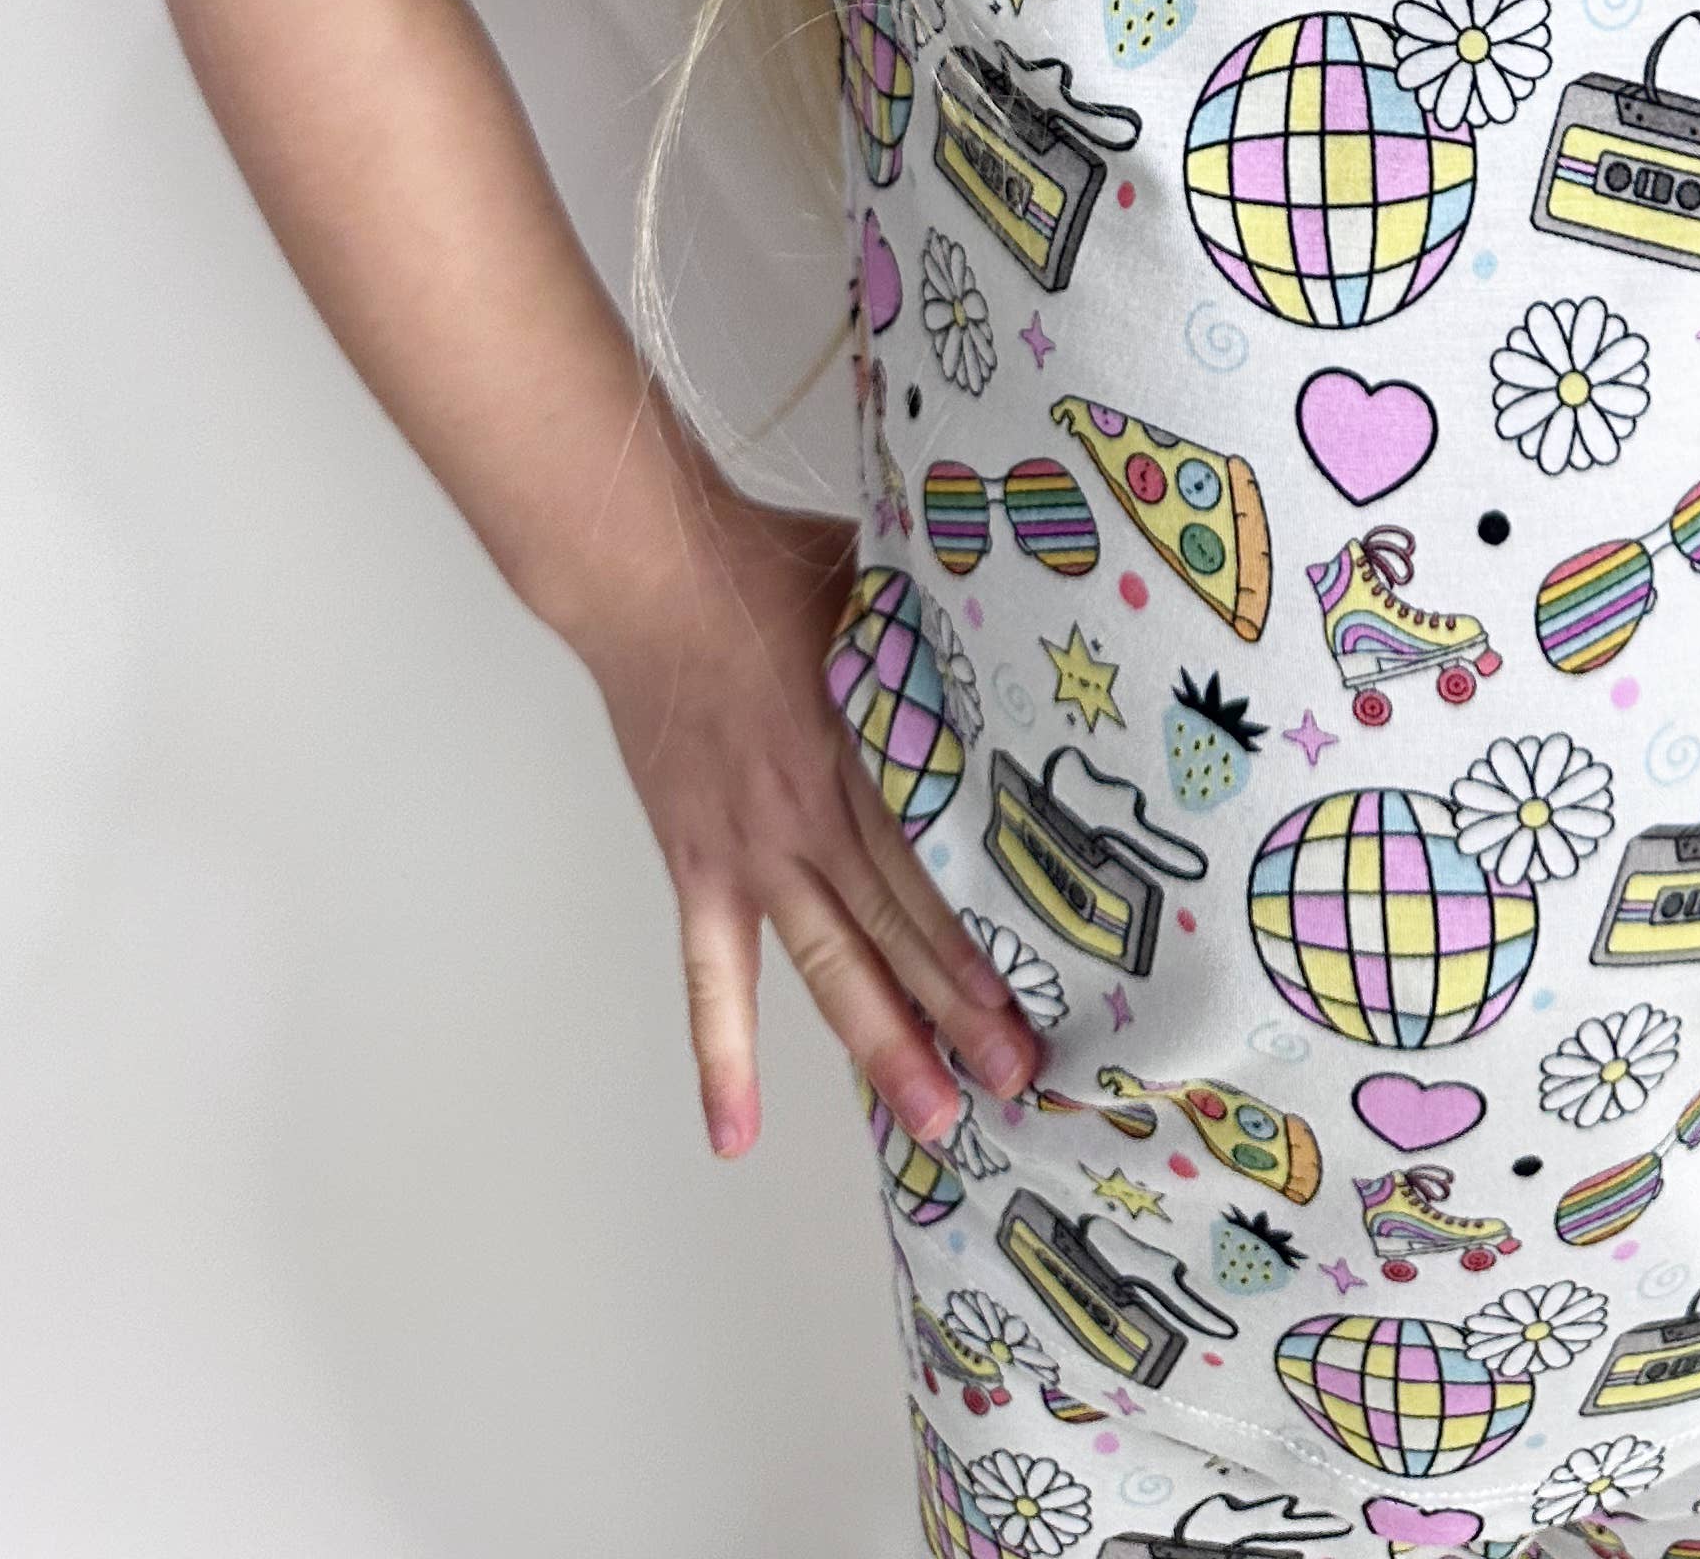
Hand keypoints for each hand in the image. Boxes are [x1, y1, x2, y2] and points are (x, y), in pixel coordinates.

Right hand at [576, 480, 1040, 1160]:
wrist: (654, 575)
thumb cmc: (772, 565)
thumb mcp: (884, 589)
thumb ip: (942, 642)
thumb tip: (1020, 639)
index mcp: (868, 746)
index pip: (939, 865)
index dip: (988, 936)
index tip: (1044, 998)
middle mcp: (814, 815)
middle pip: (898, 929)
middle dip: (961, 1012)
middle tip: (1019, 1083)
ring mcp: (752, 850)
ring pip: (827, 966)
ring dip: (880, 1044)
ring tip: (932, 1122)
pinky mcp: (698, 864)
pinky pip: (710, 973)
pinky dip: (722, 1054)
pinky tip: (735, 1134)